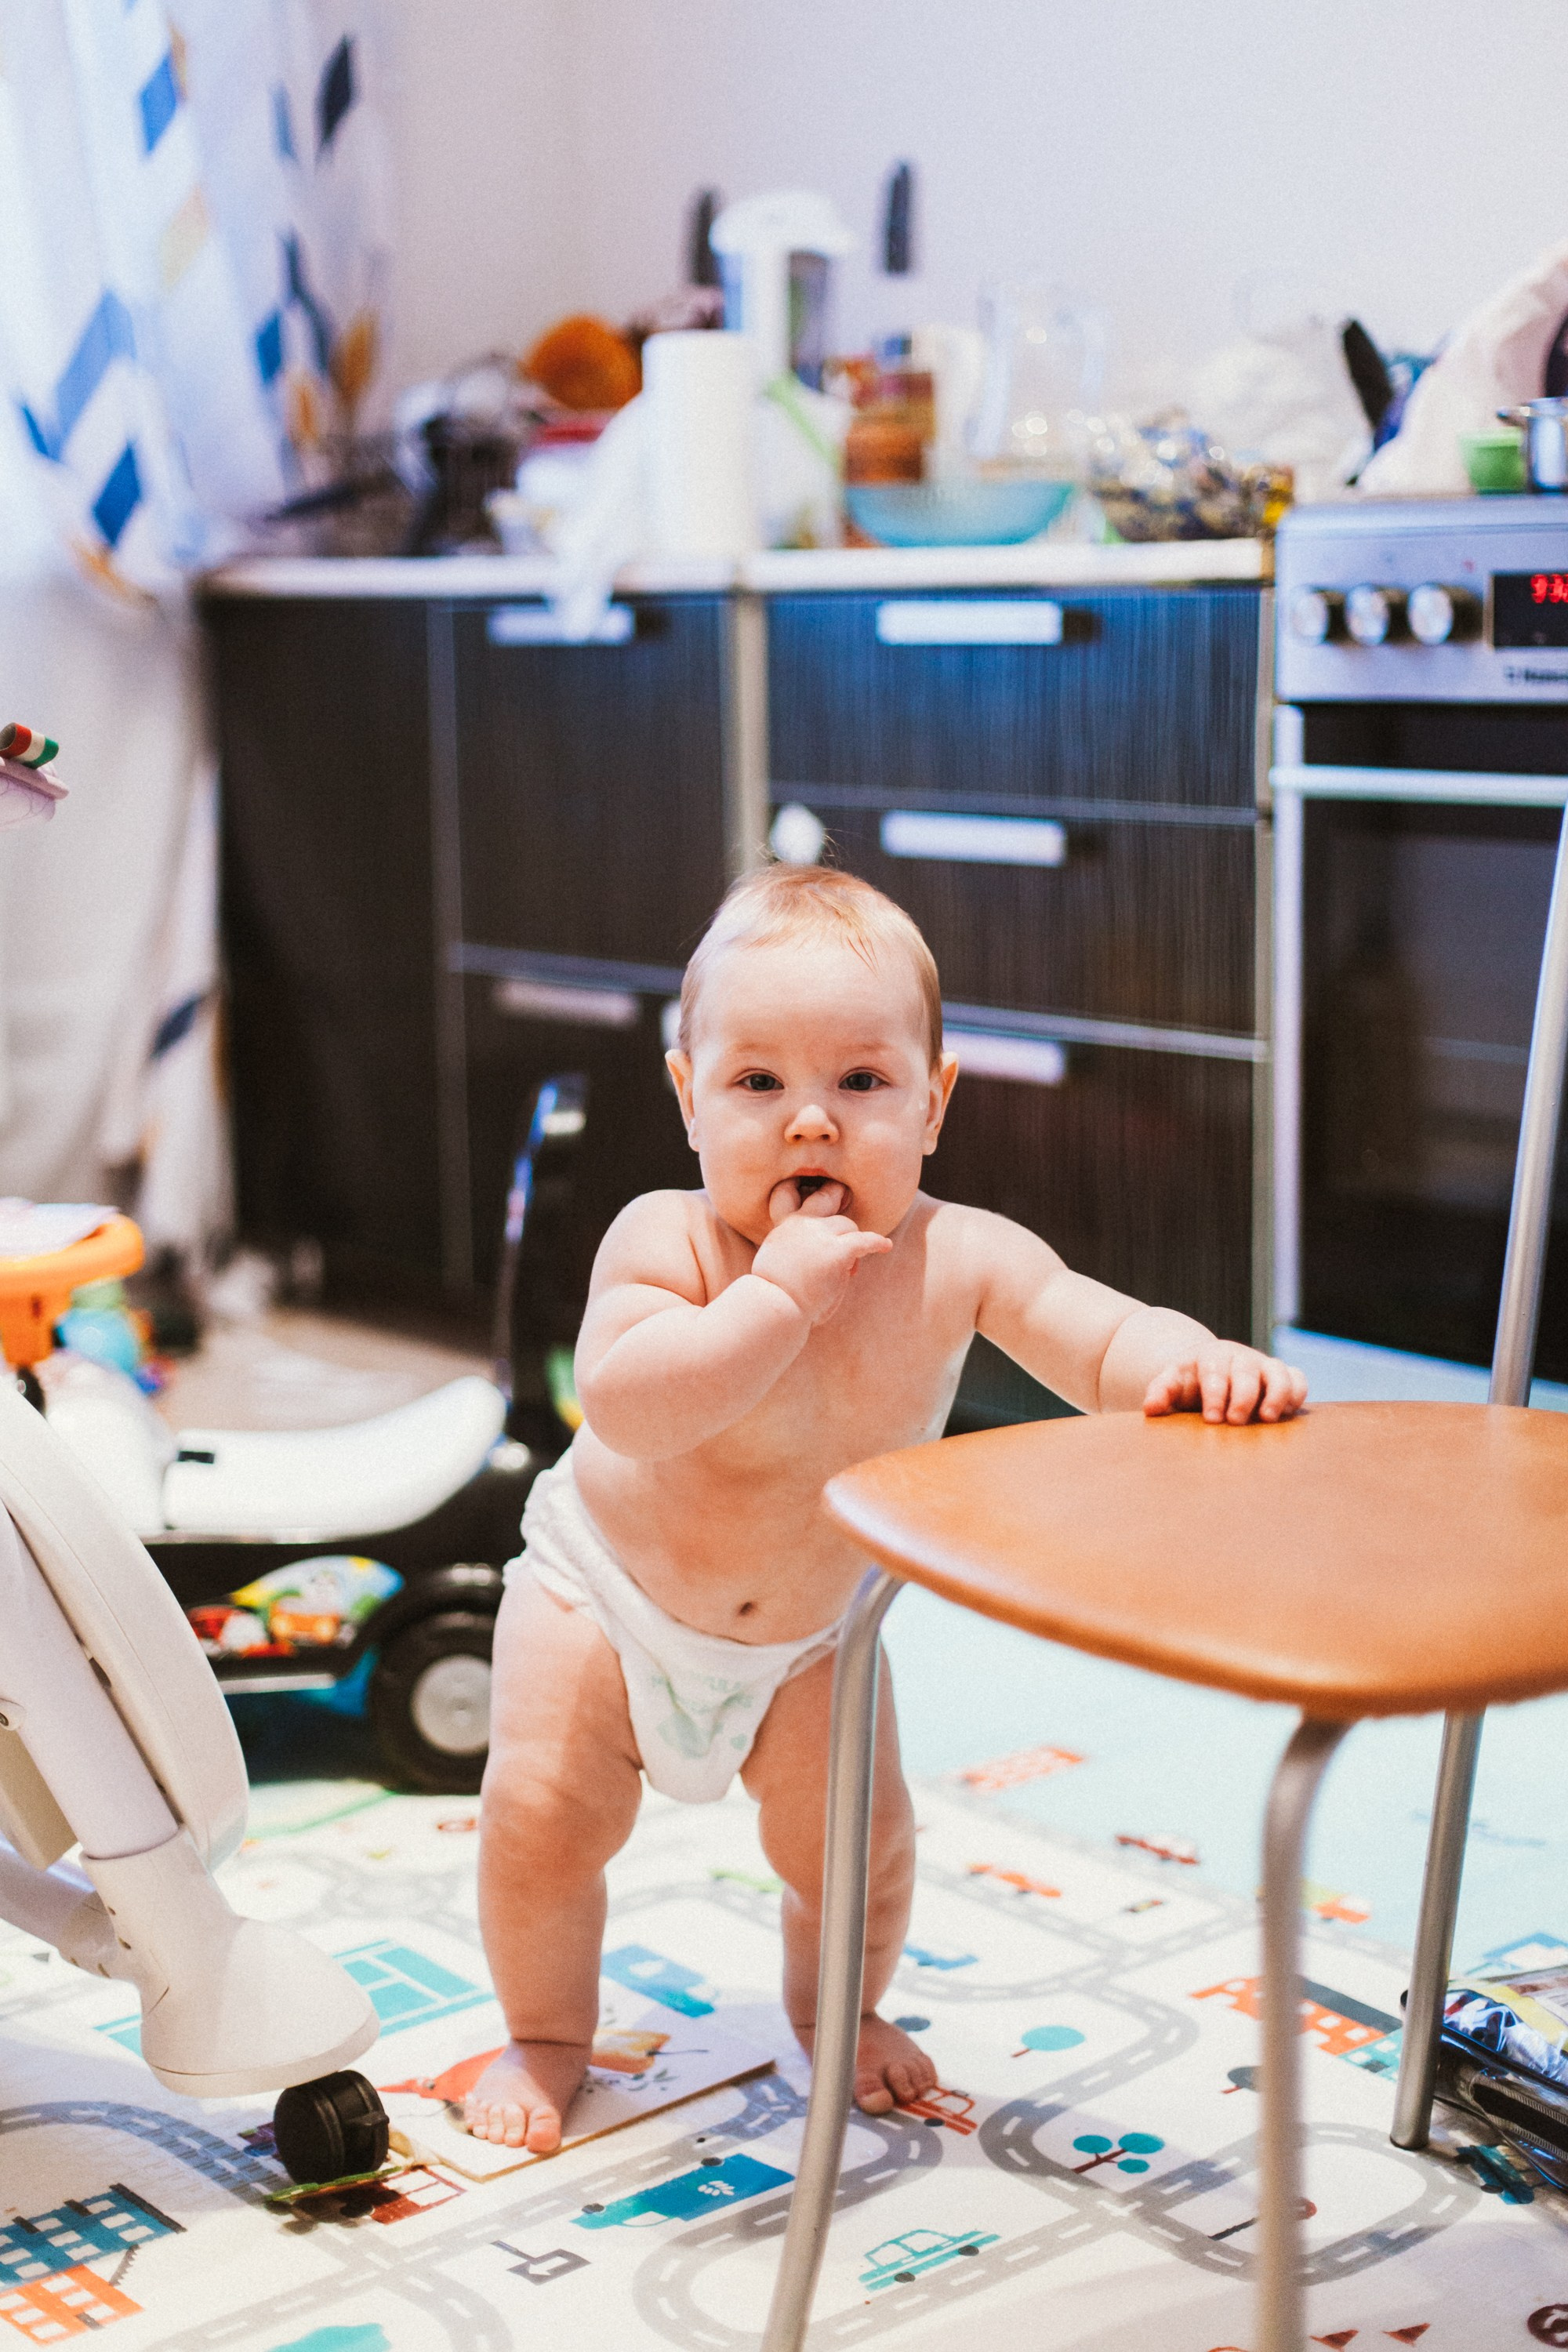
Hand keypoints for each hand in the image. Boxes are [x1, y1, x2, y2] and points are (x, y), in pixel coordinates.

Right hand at [752, 1180, 891, 1324]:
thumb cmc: (771, 1294)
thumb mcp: (772, 1261)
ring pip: (848, 1227)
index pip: (811, 1205)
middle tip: (845, 1260)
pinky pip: (864, 1241)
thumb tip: (808, 1255)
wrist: (772, 1304)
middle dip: (842, 1235)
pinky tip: (886, 1246)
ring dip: (852, 1246)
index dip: (825, 1213)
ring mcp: (820, 1235)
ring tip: (849, 1272)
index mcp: (786, 1225)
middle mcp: (803, 1223)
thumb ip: (791, 1249)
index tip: (832, 1220)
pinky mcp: (836, 1251)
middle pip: (833, 1219)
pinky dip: (877, 1243)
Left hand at [1143, 1344, 1306, 1424]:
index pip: (1215, 1369)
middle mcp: (1240, 1357)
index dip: (1215, 1393)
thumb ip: (1161, 1392)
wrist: (1210, 1372)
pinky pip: (1298, 1379)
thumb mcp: (1172, 1384)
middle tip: (1235, 1422)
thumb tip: (1151, 1408)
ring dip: (1276, 1394)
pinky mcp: (1282, 1377)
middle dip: (1242, 1396)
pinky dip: (1296, 1393)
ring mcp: (1263, 1366)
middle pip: (1246, 1371)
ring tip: (1267, 1419)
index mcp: (1211, 1356)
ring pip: (1278, 1372)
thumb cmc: (1190, 1383)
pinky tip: (1287, 1414)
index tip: (1212, 1418)